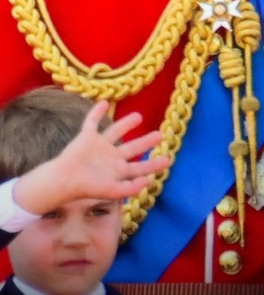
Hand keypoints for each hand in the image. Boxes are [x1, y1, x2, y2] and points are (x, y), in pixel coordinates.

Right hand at [13, 101, 167, 213]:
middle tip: (160, 135)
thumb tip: (149, 181)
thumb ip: (131, 188)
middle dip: (146, 142)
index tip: (168, 160)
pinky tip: (103, 102)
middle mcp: (111, 157)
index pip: (140, 167)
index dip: (153, 165)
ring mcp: (99, 146)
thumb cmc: (88, 187)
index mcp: (118, 171)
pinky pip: (92, 122)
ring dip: (126, 124)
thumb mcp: (113, 191)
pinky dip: (96, 112)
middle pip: (133, 148)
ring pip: (116, 131)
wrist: (65, 179)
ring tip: (139, 116)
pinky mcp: (86, 137)